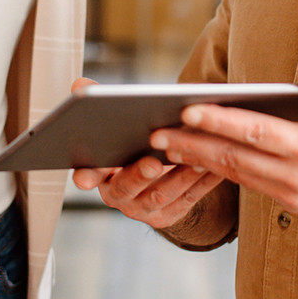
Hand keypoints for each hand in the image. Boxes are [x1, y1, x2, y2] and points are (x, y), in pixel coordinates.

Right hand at [68, 78, 223, 229]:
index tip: (85, 176)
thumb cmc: (130, 147)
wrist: (153, 183)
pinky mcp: (171, 214)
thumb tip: (80, 84)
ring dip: (180, 175)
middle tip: (153, 161)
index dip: (86, 175)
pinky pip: (189, 198)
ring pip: (162, 193)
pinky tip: (217, 164)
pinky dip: (202, 182)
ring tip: (197, 156)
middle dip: (139, 174)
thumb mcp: (113, 129)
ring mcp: (144, 208)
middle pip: (127, 186)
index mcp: (99, 174)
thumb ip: (99, 106)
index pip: (88, 175)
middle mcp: (119, 195)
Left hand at [152, 57, 297, 223]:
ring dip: (200, 160)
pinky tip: (200, 158)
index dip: (220, 122)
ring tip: (166, 146)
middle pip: (235, 158)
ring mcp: (293, 193)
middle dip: (193, 145)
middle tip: (155, 134)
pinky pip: (249, 184)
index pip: (257, 133)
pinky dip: (221, 172)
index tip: (189, 111)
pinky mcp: (291, 202)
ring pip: (237, 175)